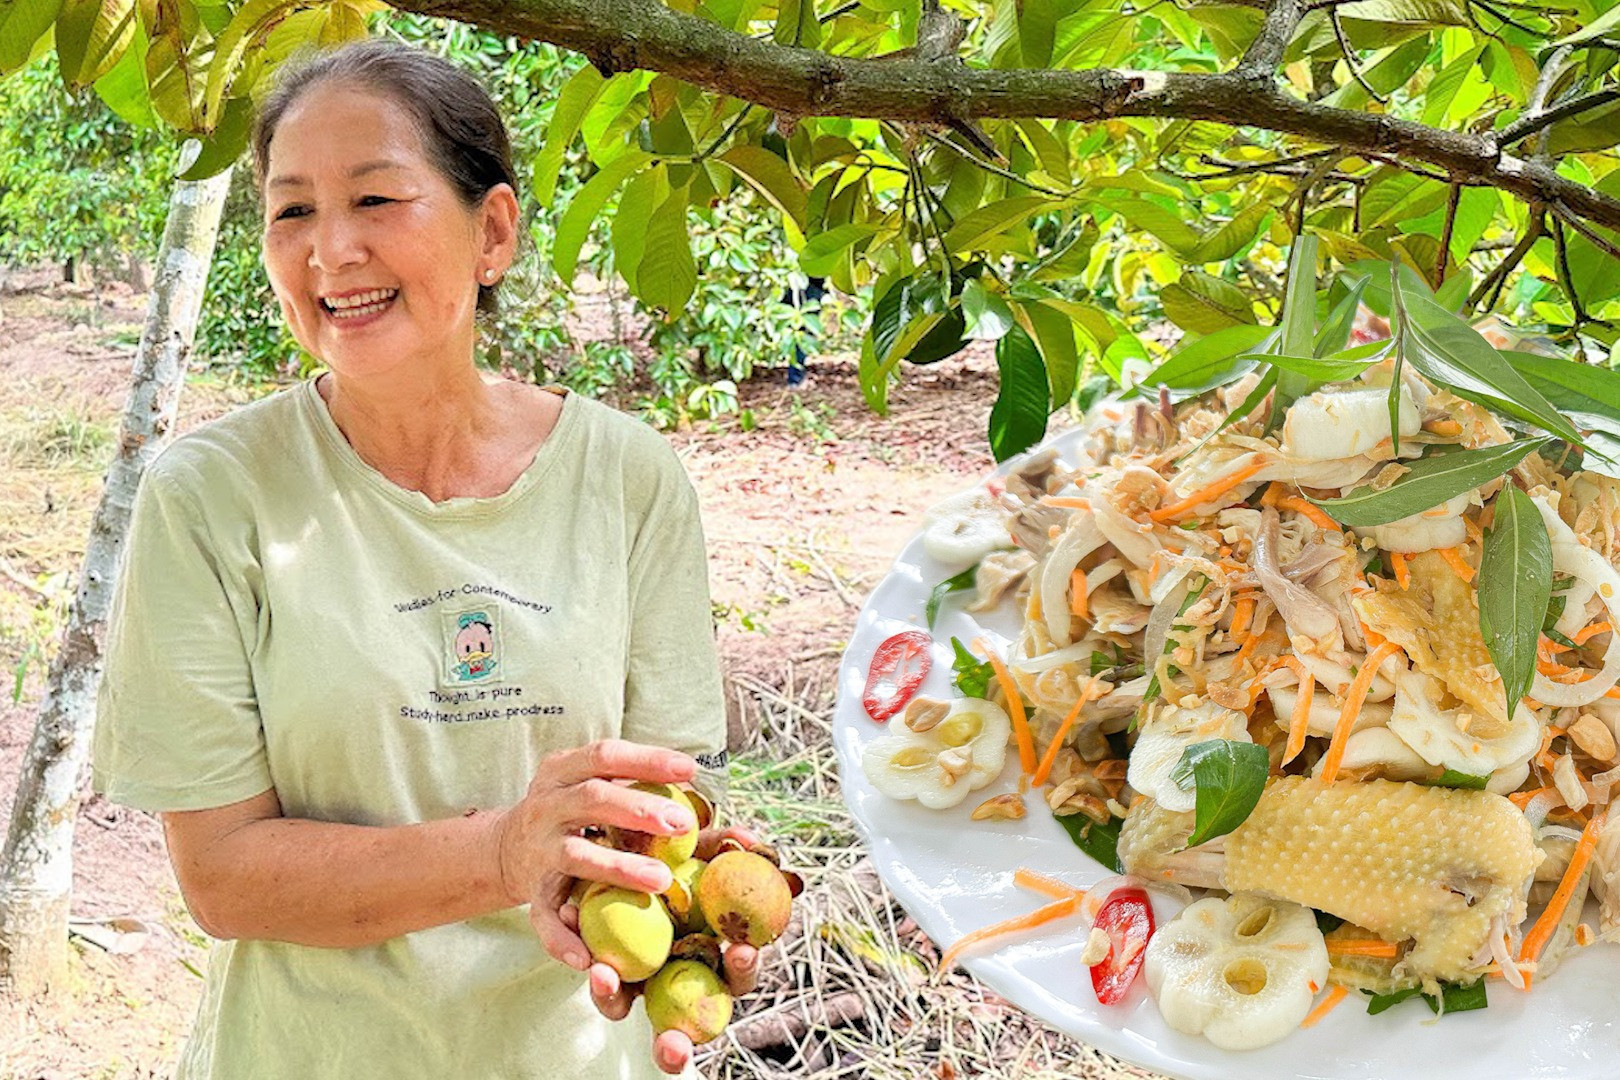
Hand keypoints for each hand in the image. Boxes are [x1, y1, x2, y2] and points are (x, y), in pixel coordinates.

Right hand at [489, 739, 697, 971]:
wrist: (506, 849)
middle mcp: (546, 805)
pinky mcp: (531, 892)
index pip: (606, 755)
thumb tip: (745, 835)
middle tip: (682, 822)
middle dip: (636, 808)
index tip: (689, 769)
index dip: (646, 761)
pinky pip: (543, 917)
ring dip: (616, 867)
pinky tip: (589, 957)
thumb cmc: (583, 817)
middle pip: (590, 798)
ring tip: (660, 880)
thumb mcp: (607, 797)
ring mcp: (536, 849)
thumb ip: (665, 807)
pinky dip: (563, 938)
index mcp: (566, 771)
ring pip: (574, 854)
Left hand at [569, 824, 767, 1074]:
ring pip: (623, 1006)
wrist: (628, 850)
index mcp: (715, 957)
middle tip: (673, 1046)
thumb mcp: (707, 853)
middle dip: (677, 1046)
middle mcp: (677, 979)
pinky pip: (593, 974)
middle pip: (682, 1029)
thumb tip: (768, 849)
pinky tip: (569, 919)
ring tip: (602, 974)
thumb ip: (735, 854)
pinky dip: (581, 954)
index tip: (741, 950)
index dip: (743, 966)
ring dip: (611, 998)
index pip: (739, 972)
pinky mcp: (601, 969)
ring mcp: (634, 979)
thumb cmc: (684, 860)